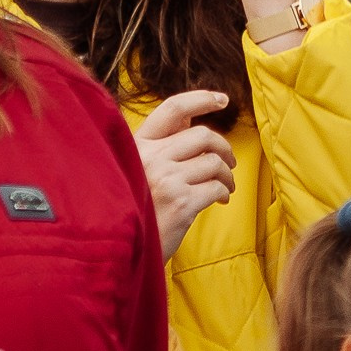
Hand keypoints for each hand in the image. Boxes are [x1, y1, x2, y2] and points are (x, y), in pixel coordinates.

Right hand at [133, 88, 235, 257]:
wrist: (121, 250)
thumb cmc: (135, 209)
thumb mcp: (136, 171)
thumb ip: (160, 148)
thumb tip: (191, 122)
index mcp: (138, 146)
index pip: (172, 110)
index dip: (201, 99)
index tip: (222, 100)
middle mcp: (150, 158)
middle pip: (203, 135)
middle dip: (223, 148)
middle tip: (229, 163)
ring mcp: (166, 179)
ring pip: (214, 162)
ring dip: (227, 174)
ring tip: (225, 186)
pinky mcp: (181, 203)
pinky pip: (216, 187)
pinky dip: (224, 192)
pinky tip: (219, 200)